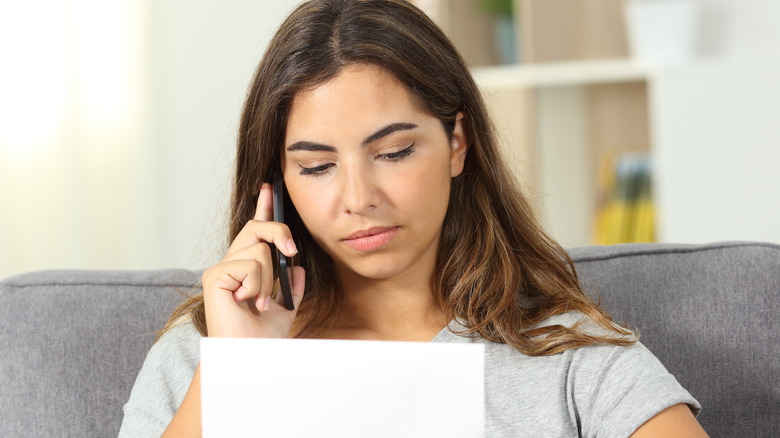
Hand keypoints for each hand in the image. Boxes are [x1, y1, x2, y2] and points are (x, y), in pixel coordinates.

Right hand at [202, 183, 305, 337]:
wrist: (251, 354)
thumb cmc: (263, 337)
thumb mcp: (286, 308)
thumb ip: (291, 287)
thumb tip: (297, 269)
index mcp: (248, 268)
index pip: (255, 231)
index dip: (262, 208)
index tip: (268, 187)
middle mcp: (232, 263)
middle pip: (257, 228)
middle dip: (279, 233)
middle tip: (292, 251)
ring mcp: (220, 269)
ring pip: (260, 251)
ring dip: (268, 281)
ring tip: (259, 303)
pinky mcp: (214, 275)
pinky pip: (250, 266)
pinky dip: (257, 287)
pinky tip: (247, 303)